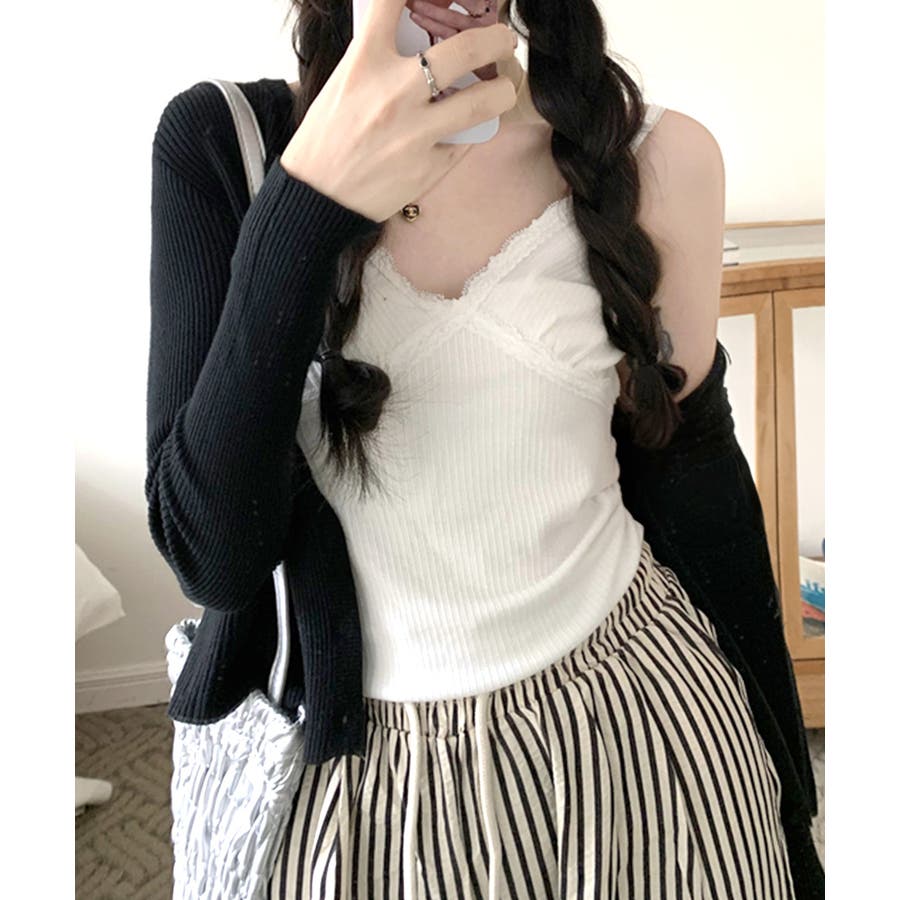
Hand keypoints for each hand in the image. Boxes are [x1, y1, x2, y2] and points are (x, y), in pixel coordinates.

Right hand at [280, 0, 517, 222]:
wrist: (317, 198)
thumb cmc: (326, 139)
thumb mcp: (343, 84)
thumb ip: (378, 58)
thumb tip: (416, 38)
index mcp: (365, 63)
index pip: (392, 1)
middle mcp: (394, 93)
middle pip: (464, 50)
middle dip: (495, 40)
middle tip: (502, 41)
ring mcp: (414, 133)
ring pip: (481, 102)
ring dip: (501, 91)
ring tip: (501, 89)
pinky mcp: (428, 168)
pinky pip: (466, 142)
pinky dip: (471, 133)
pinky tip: (467, 129)